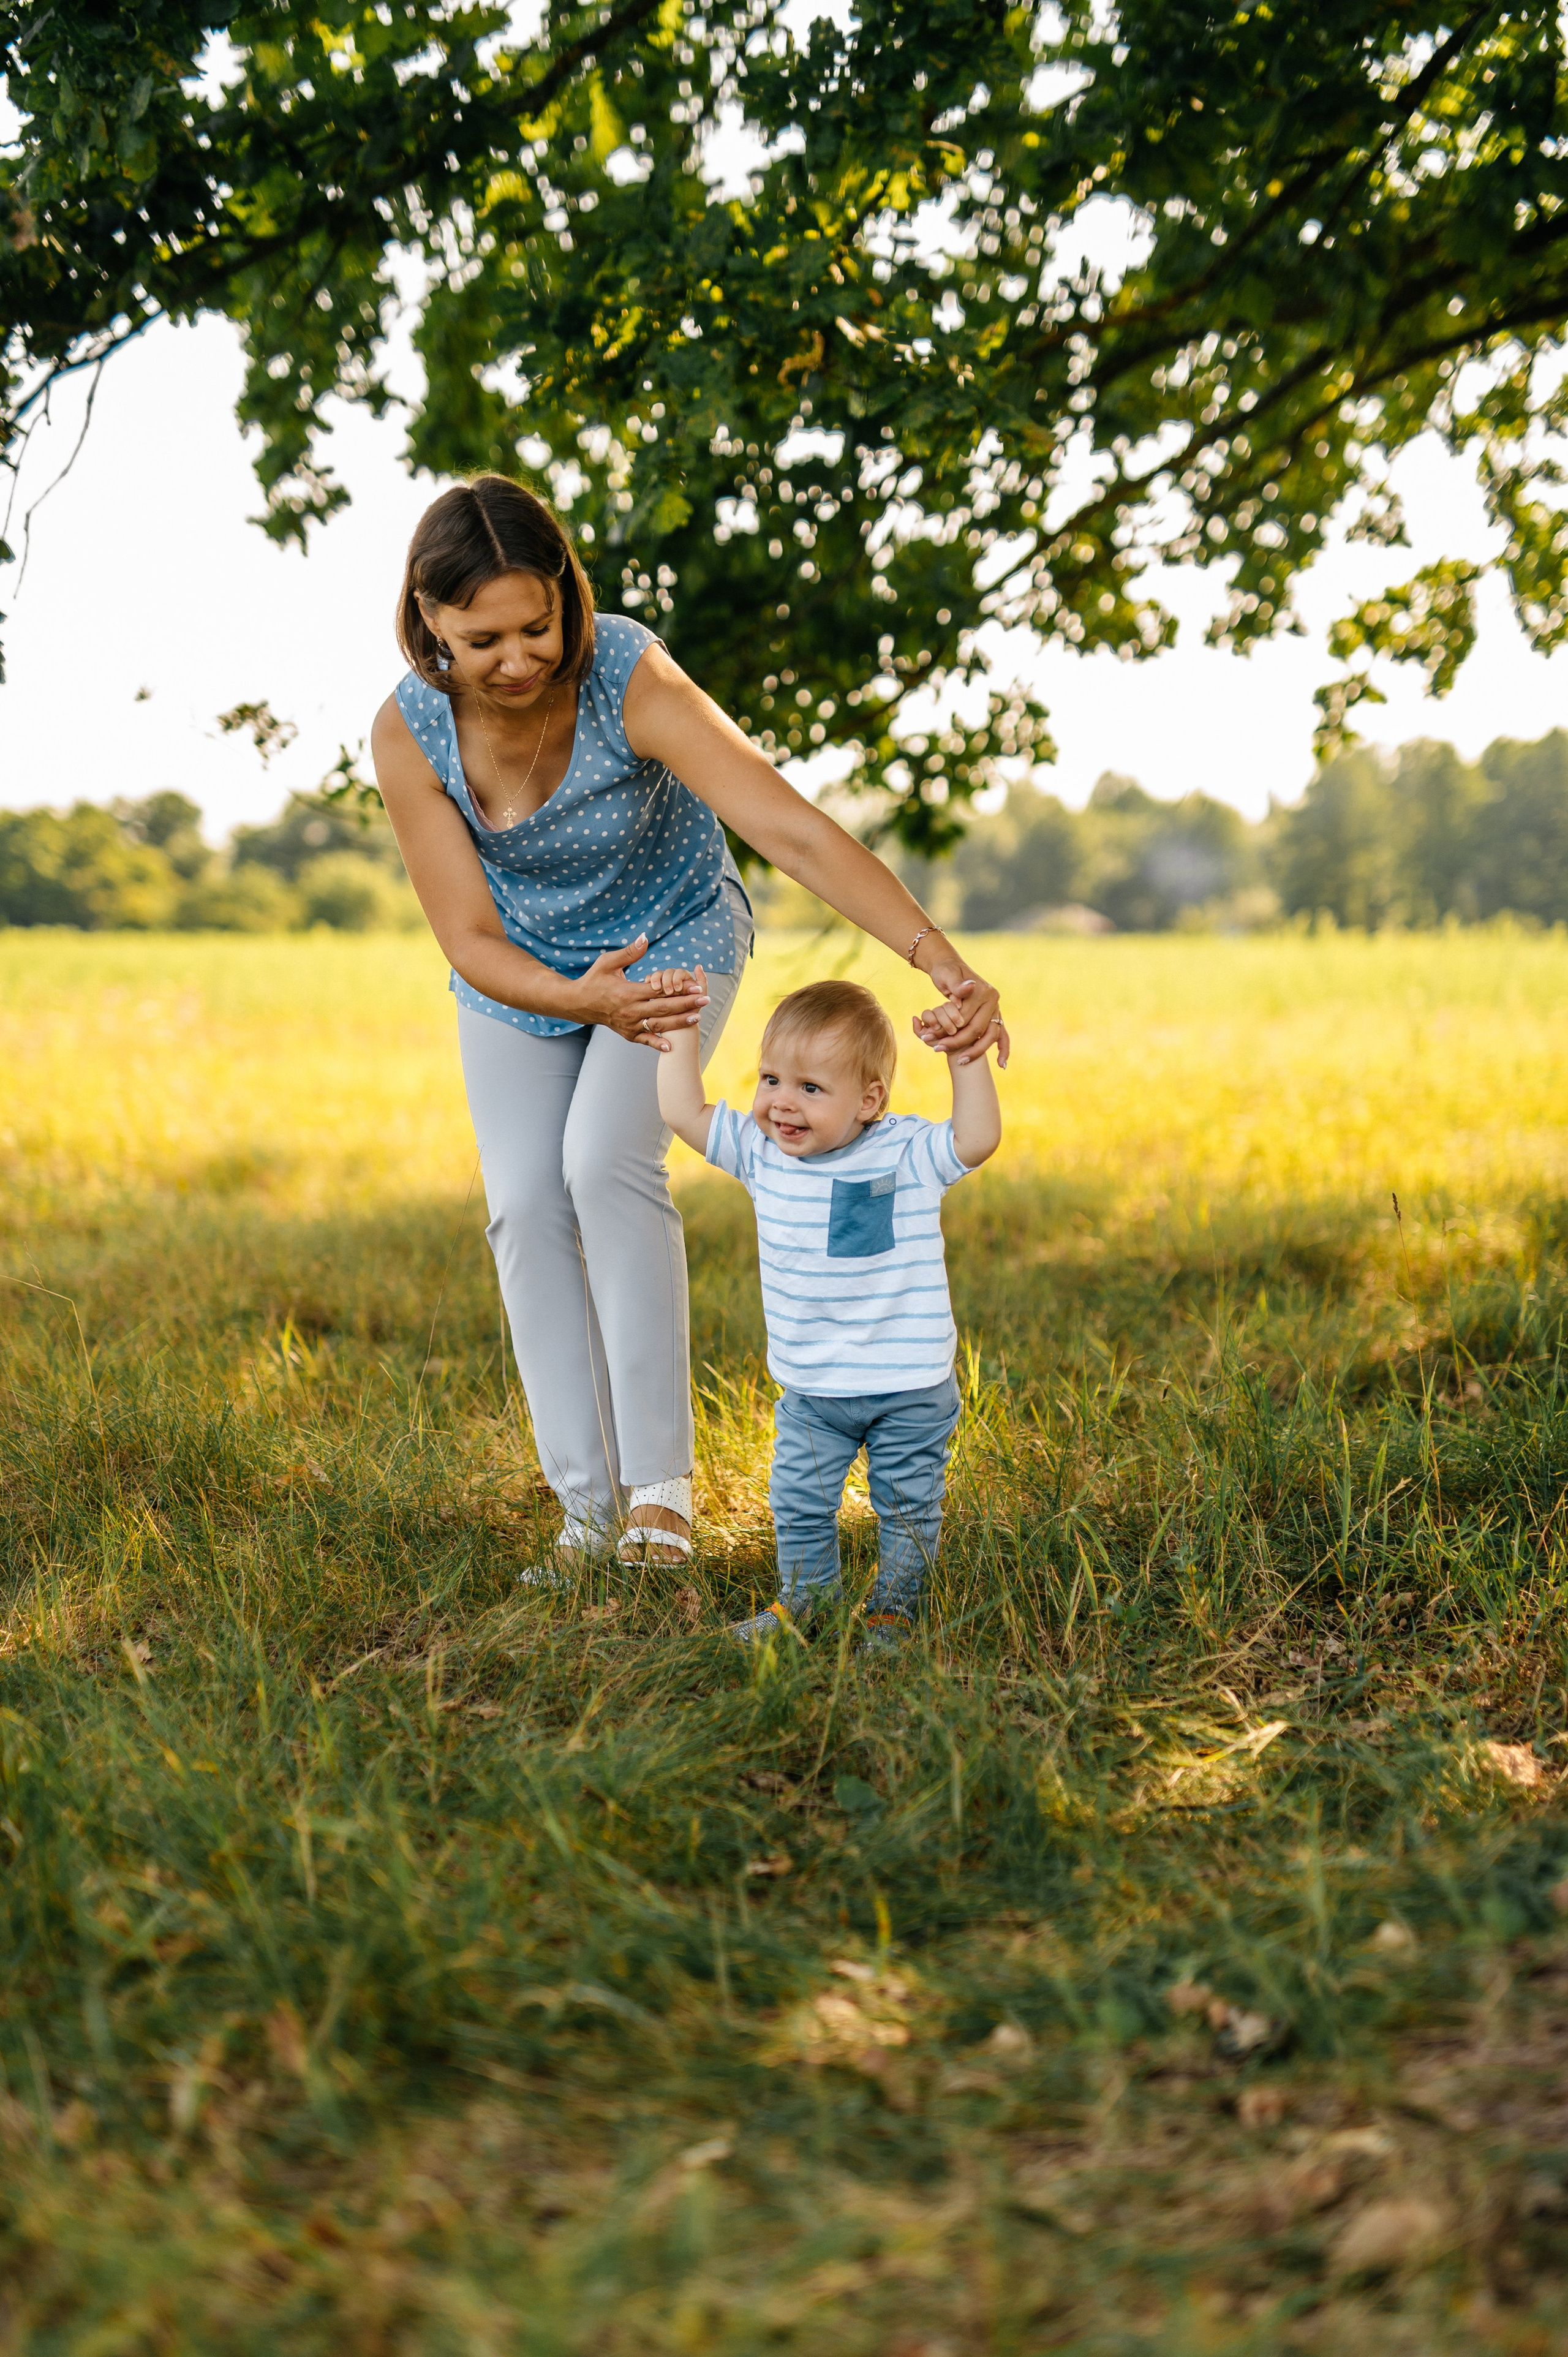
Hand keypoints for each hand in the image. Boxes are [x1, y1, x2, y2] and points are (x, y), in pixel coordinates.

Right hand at [571, 939, 708, 1047]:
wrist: (579, 1003)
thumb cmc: (595, 979)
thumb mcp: (608, 962)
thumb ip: (629, 952)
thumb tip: (645, 937)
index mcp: (627, 992)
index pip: (659, 991)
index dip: (679, 989)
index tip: (697, 986)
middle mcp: (629, 1011)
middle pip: (663, 1008)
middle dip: (686, 1004)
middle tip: (706, 1000)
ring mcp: (628, 1024)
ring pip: (658, 1024)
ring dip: (679, 1022)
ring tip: (698, 1018)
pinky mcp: (626, 1033)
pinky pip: (644, 1039)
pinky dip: (656, 1043)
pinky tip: (670, 1045)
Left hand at [912, 948, 1008, 1067]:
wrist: (951, 968)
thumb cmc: (946, 973)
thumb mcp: (947, 976)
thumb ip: (957, 985)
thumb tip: (969, 988)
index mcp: (984, 991)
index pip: (966, 1017)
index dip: (948, 1029)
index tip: (930, 1037)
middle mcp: (993, 1001)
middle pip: (977, 1029)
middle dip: (957, 1042)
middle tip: (937, 1049)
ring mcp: (996, 1010)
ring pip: (989, 1037)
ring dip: (975, 1051)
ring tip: (960, 1061)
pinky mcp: (995, 1017)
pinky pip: (1002, 1036)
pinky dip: (1003, 1050)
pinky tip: (1001, 1065)